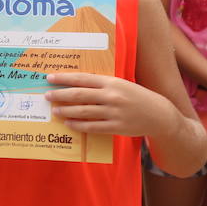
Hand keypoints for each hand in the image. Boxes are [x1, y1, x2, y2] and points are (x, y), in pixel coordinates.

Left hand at [46, 71, 173, 139]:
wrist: (159, 115)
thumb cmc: (137, 97)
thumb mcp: (121, 85)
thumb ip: (101, 85)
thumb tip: (76, 85)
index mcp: (112, 82)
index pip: (83, 79)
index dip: (64, 78)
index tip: (49, 78)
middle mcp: (112, 96)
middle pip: (79, 95)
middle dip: (60, 95)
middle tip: (47, 95)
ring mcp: (114, 112)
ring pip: (83, 111)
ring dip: (66, 111)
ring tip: (55, 110)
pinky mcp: (116, 127)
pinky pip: (92, 126)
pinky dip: (78, 125)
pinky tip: (69, 123)